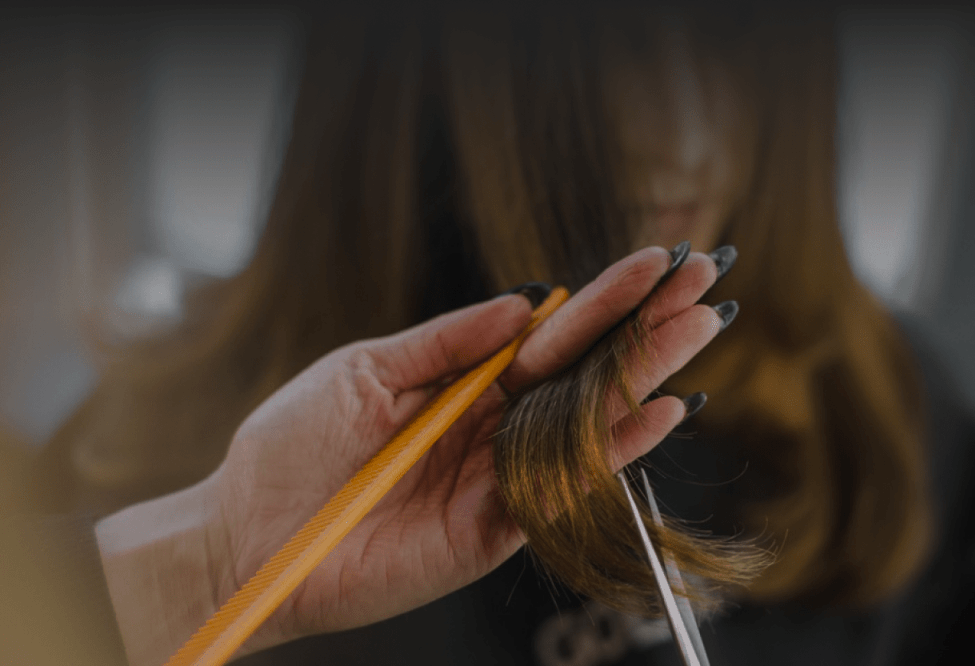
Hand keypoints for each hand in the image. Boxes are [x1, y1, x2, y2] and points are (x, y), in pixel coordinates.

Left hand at [96, 245, 724, 664]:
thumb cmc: (289, 447)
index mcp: (463, 379)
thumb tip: (522, 302)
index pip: (549, 332)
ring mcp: (500, 473)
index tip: (654, 261)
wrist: (250, 534)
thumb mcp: (363, 368)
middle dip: (644, 326)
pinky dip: (614, 450)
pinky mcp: (496, 527)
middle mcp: (492, 423)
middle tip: (703, 283)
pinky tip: (658, 411)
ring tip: (698, 330)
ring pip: (587, 420)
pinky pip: (563, 484)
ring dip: (646, 375)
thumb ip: (447, 339)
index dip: (602, 297)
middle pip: (584, 370)